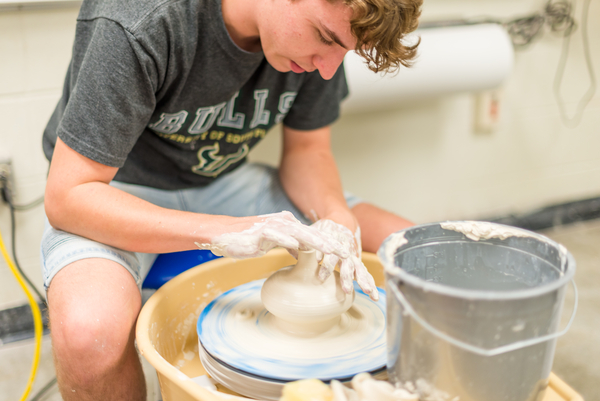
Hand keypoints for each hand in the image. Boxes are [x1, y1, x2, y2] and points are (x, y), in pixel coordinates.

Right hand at [195, 211, 348, 259]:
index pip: (315, 235)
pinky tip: (298, 247)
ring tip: (330, 250)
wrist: (224, 233)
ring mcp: (273, 225)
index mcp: (289, 225)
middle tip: (348, 253)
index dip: (331, 245)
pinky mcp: (260, 231)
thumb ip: (289, 246)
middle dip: (331, 244)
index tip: (346, 254)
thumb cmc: (249, 240)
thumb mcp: (273, 244)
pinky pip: (276, 235)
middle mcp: (284, 222)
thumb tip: (302, 255)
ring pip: (299, 233)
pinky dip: (287, 240)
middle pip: (312, 233)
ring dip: (316, 242)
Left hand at [312, 219, 378, 300]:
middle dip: (347, 276)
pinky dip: (370, 283)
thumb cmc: (323, 230)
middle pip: (347, 263)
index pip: (330, 254)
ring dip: (363, 280)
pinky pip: (365, 273)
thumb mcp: (314, 231)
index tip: (321, 277)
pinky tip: (375, 297)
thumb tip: (296, 250)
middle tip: (347, 290)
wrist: (340, 223)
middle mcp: (345, 250)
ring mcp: (352, 256)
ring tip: (368, 292)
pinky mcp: (357, 262)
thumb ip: (306, 241)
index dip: (327, 265)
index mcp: (333, 242)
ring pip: (359, 268)